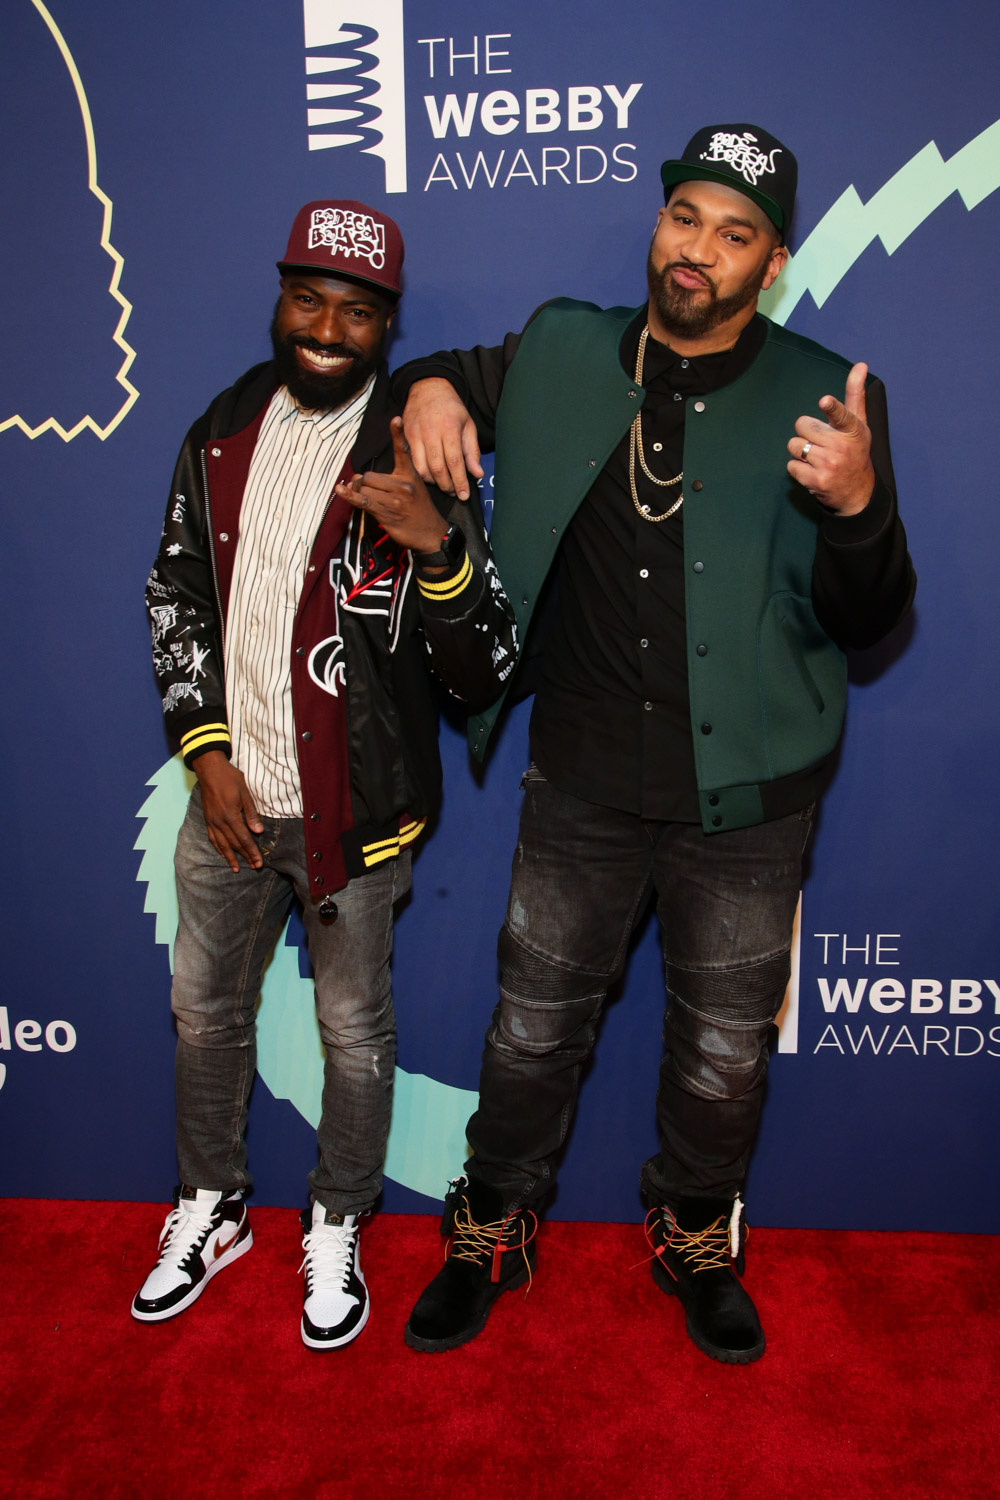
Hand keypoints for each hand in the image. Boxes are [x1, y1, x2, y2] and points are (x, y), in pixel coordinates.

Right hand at [195, 750, 263, 871]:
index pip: (244, 839)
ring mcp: (212, 821)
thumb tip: (258, 831)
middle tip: (254, 867)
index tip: (259, 862)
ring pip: (222, 844)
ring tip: (236, 868)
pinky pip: (212, 838)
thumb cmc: (230, 779)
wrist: (210, 769)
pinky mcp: (207, 819)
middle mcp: (220, 822)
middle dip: (245, 857)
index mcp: (231, 816)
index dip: (252, 852)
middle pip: (234, 844)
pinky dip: (218, 848)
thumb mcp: (245, 793)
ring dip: (230, 857)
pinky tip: (223, 854)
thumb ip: (251, 813)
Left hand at [336, 417, 451, 553]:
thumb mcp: (412, 488)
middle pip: (370, 475)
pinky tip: (341, 490)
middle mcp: (403, 485)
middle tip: (366, 490)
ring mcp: (395, 500)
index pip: (403, 451)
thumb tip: (357, 477)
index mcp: (410, 475)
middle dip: (364, 483)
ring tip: (367, 498)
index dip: (398, 434)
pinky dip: (349, 496)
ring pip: (365, 488)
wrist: (430, 534)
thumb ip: (388, 480)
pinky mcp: (386, 513)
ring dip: (360, 493)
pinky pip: (363, 501)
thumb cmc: (419, 510)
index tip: (396, 419)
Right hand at [402, 378, 482, 499]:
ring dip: (433, 482)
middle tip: (454, 492)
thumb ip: (472, 451)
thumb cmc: (451, 408)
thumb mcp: (468, 425)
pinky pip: (411, 462)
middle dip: (447, 485)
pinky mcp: (406, 437)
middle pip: (437, 468)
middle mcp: (431, 432)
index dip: (460, 481)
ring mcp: (416, 435)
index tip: (464, 495)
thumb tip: (477, 474)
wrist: (428, 388)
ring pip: (422, 468)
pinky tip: (430, 475)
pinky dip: (421, 473)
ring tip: (443, 484)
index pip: (455, 462)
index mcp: (450, 429)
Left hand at [787, 362, 874, 514]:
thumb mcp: (859, 423)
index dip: (832, 407)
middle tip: (821, 442)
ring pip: (794, 445)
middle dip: (806, 432)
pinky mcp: (816, 481)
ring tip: (817, 458)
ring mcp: (829, 465)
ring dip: (800, 451)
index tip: (825, 401)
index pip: (841, 414)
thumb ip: (855, 394)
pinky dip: (798, 468)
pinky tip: (812, 471)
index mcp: (852, 429)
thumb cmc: (855, 451)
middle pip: (802, 425)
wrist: (858, 491)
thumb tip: (860, 365)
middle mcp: (842, 446)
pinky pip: (791, 465)